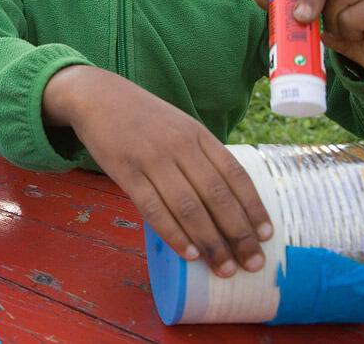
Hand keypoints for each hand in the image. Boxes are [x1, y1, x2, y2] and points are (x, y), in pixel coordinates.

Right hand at [43, 65, 271, 277]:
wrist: (98, 97)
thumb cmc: (143, 117)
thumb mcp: (180, 126)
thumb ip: (202, 156)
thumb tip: (227, 201)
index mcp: (198, 134)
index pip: (236, 174)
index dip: (254, 208)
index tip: (266, 235)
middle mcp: (180, 146)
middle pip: (217, 196)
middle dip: (238, 234)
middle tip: (251, 263)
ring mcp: (152, 158)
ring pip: (189, 207)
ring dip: (210, 242)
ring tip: (223, 267)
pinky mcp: (126, 172)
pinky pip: (154, 209)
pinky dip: (174, 234)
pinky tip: (188, 253)